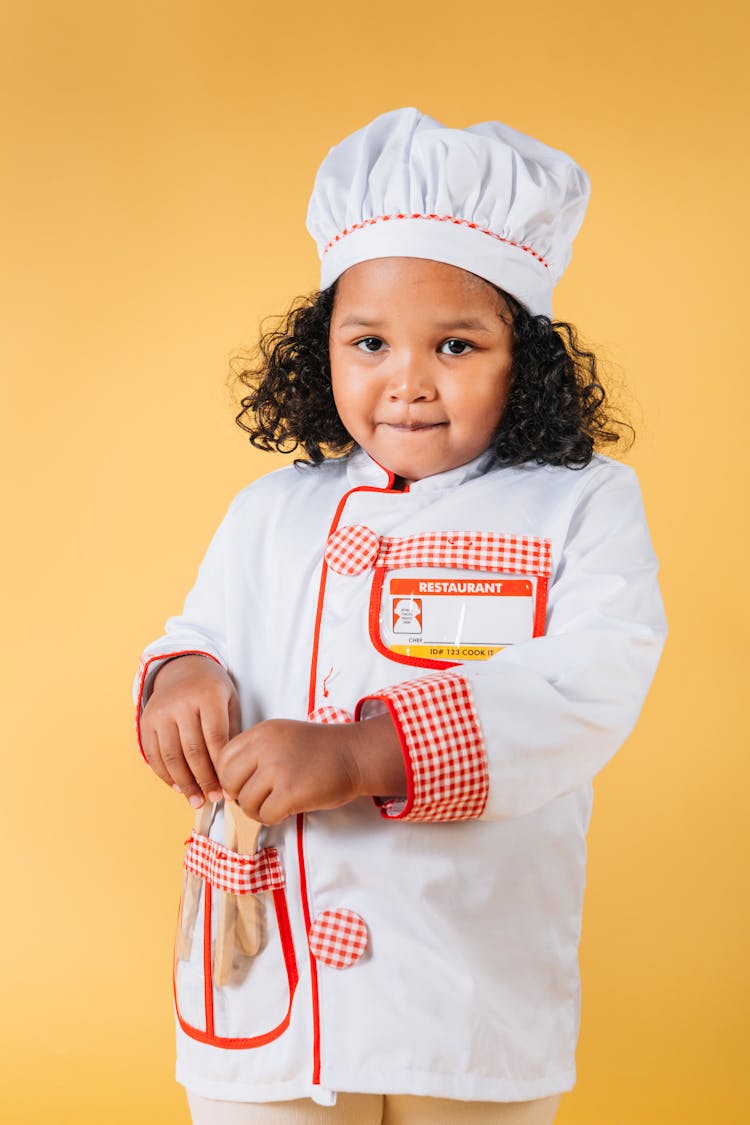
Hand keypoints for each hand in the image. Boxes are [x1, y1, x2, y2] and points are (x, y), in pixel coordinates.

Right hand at [139, 654, 240, 807]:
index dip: (221, 766)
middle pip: (192, 750)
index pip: (215, 738)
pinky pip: (154, 755)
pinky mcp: (146, 722)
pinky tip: (178, 787)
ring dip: (184, 784)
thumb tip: (233, 772)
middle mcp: (181, 703)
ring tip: (197, 801)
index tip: (229, 787)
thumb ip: (232, 732)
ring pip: (171, 756)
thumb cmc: (212, 689)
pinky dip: (166, 775)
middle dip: (204, 779)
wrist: (182, 668)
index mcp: (207, 695)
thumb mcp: (229, 701)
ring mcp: (160, 712)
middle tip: (214, 799)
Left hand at [218, 714, 405, 824]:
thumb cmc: (321, 750)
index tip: (245, 784)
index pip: (223, 758)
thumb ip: (255, 753)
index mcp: (261, 732)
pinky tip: (287, 810)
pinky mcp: (290, 793)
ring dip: (258, 810)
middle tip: (259, 798)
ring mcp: (277, 770)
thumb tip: (229, 786)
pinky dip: (273, 818)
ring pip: (245, 802)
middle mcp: (265, 748)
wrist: (355, 754)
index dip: (230, 777)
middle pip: (229, 782)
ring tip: (276, 805)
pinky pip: (265, 816)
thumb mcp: (282, 736)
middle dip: (240, 796)